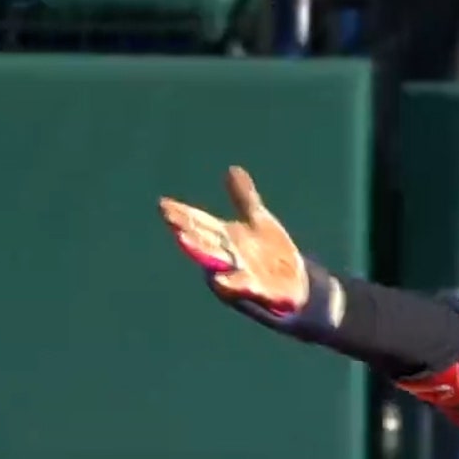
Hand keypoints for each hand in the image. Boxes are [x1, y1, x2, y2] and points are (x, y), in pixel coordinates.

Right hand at [159, 166, 308, 311]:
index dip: (182, 213)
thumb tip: (232, 169)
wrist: (295, 282)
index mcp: (225, 236)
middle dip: (186, 229)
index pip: (199, 222)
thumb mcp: (258, 220)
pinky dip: (230, 283)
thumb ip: (243, 197)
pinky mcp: (256, 288)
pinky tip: (219, 280)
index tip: (163, 203)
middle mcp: (227, 254)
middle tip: (169, 219)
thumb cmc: (270, 251)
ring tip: (182, 238)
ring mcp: (239, 271)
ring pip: (215, 261)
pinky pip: (241, 286)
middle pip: (201, 240)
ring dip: (199, 251)